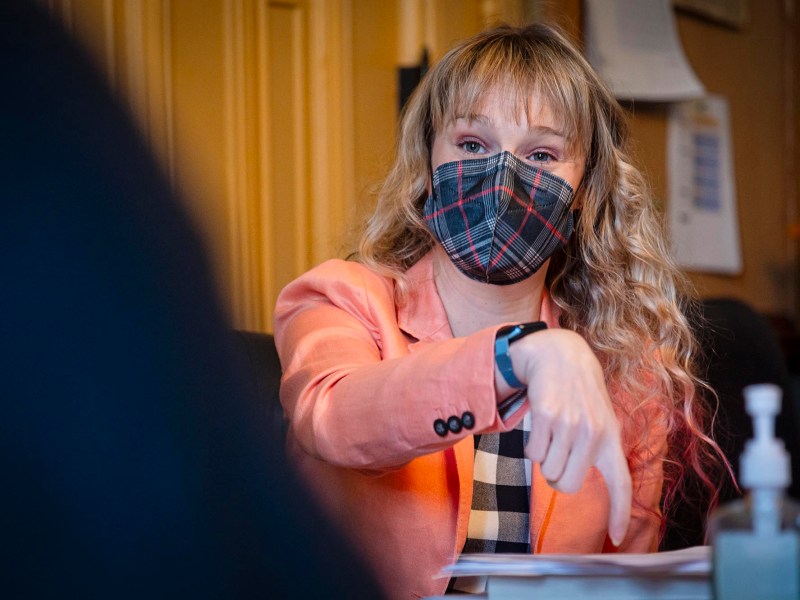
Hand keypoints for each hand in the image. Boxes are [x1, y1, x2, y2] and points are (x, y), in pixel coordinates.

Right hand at [501, 329, 631, 545]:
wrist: (560, 356)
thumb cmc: (580, 394)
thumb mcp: (600, 419)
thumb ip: (596, 450)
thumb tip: (572, 483)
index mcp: (611, 439)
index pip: (621, 484)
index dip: (620, 513)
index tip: (617, 537)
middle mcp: (593, 434)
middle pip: (566, 485)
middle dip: (555, 477)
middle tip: (556, 457)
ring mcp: (569, 425)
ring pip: (546, 470)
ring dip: (543, 459)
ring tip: (550, 435)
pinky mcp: (547, 416)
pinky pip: (532, 453)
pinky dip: (531, 446)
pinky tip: (541, 425)